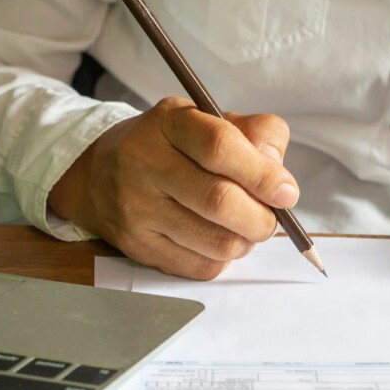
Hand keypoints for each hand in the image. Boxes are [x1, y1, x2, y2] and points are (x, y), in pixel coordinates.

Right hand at [48, 97, 298, 278]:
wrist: (102, 174)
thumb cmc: (174, 147)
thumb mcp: (212, 122)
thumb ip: (257, 136)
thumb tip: (281, 180)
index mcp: (169, 122)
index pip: (220, 147)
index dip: (263, 175)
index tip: (287, 193)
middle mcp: (144, 162)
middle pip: (220, 201)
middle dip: (262, 218)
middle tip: (271, 218)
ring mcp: (136, 208)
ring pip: (216, 242)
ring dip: (246, 241)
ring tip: (244, 228)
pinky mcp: (137, 246)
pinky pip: (201, 267)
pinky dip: (223, 258)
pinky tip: (217, 239)